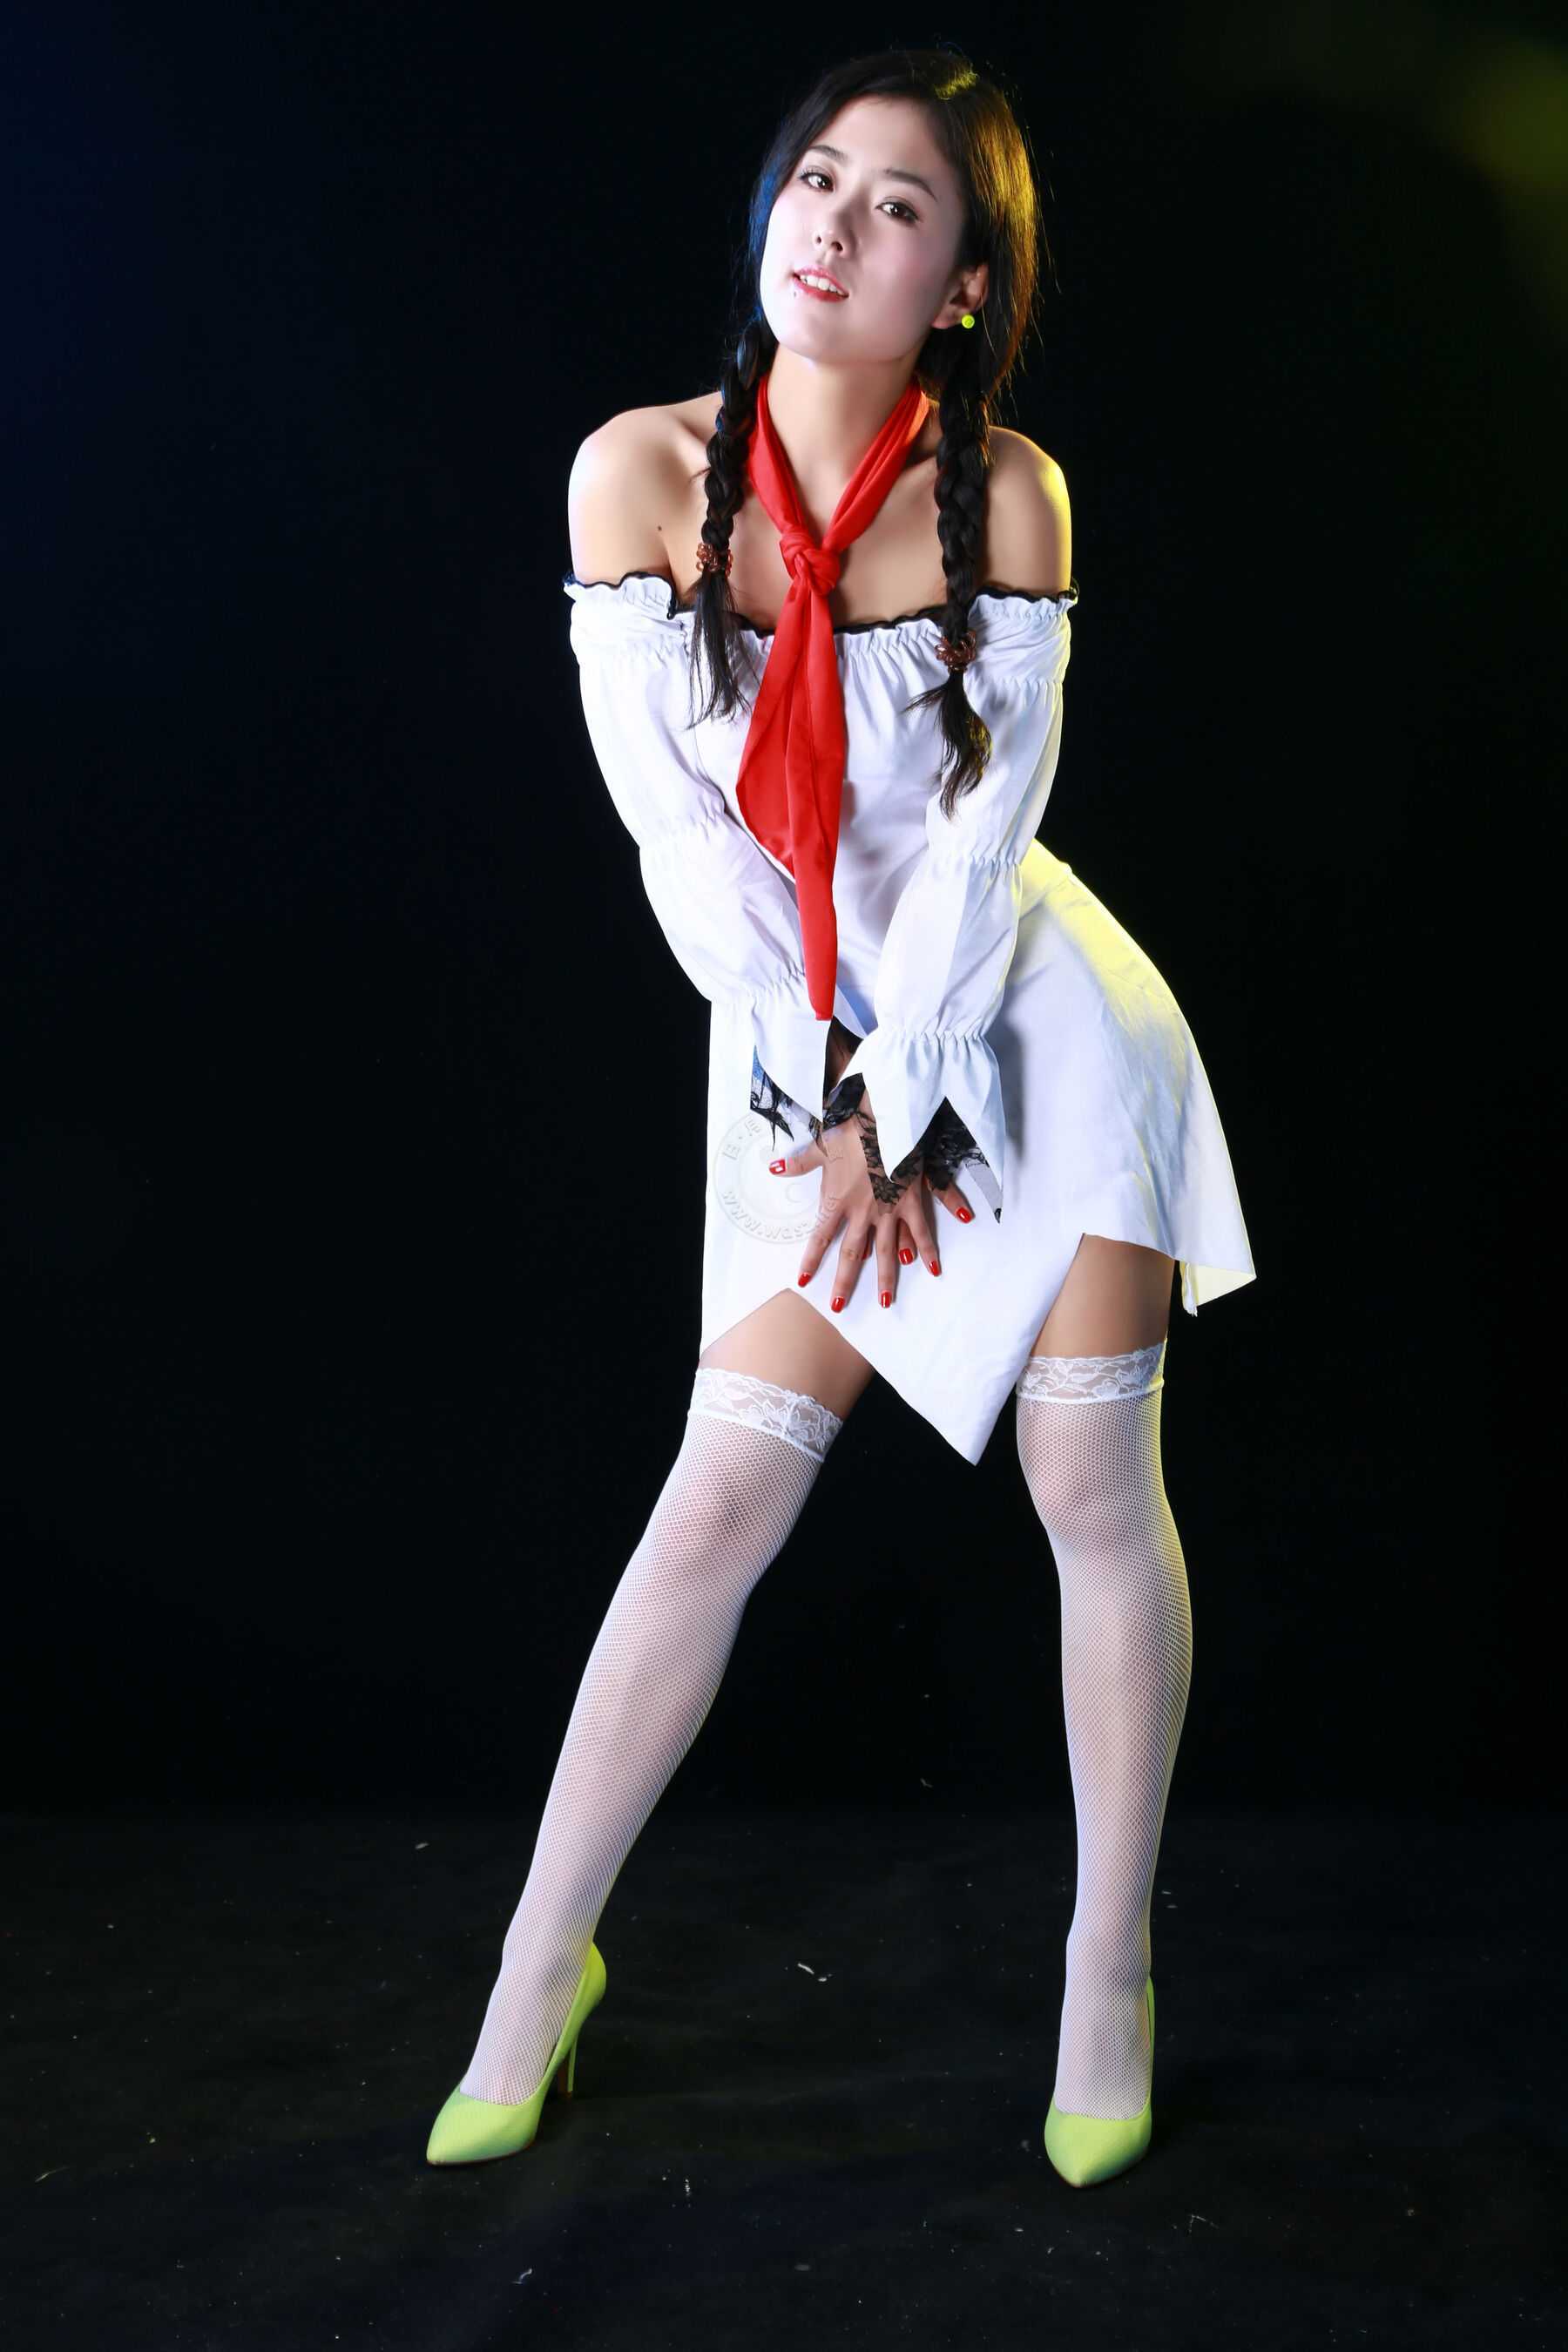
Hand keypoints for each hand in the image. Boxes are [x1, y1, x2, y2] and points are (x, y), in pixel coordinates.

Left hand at [769, 1081, 974, 1310]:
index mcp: (837, 1199)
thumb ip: (799, 1162)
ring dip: (886, 1279)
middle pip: (852, 1254)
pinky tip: (932, 1270)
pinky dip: (928, 1251)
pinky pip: (921, 1232)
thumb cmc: (853, 1129)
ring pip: (886, 1252)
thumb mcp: (821, 1143)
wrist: (887, 1118)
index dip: (811, 1260)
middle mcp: (862, 1212)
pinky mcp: (912, 1202)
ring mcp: (889, 1210)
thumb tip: (774, 1168)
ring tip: (885, 1302)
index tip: (803, 1281)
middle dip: (845, 1282)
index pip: (820, 1237)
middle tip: (840, 1306)